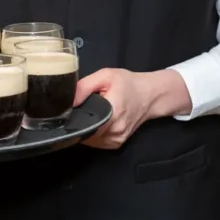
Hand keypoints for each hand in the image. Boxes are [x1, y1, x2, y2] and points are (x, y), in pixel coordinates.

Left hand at [75, 68, 192, 149]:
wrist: (151, 95)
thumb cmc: (129, 84)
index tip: (71, 111)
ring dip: (87, 127)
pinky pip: (96, 141)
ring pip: (89, 139)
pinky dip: (94, 132)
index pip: (82, 126)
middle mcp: (114, 132)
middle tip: (86, 107)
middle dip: (81, 121)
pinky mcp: (116, 144)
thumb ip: (84, 87)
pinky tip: (99, 120)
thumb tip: (69, 102)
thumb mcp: (106, 76)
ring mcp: (116, 140)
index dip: (73, 120)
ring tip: (94, 112)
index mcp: (112, 114)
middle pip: (84, 133)